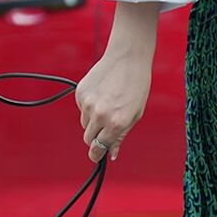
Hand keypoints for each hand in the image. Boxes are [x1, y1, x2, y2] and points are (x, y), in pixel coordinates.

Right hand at [75, 1, 158, 161]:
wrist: (127, 59)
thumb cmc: (136, 88)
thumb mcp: (134, 115)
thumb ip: (120, 136)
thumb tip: (111, 154)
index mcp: (116, 124)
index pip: (98, 148)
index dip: (96, 155)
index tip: (95, 157)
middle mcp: (100, 115)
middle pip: (88, 138)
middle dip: (95, 139)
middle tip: (105, 131)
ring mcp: (88, 104)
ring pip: (85, 123)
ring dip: (93, 121)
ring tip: (108, 106)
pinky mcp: (80, 93)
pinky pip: (82, 109)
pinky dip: (89, 106)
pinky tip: (102, 94)